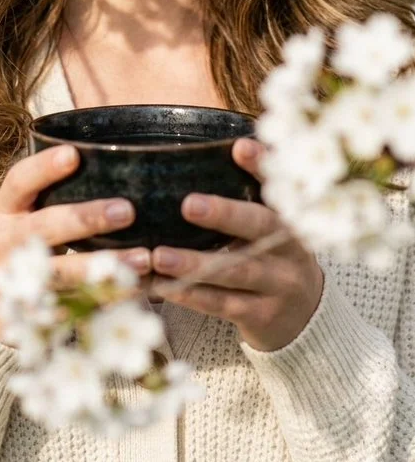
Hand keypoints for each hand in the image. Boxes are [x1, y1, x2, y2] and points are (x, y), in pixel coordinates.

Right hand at [0, 144, 150, 343]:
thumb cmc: (15, 237)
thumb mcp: (18, 210)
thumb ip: (47, 188)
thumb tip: (102, 148)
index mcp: (4, 209)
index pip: (19, 182)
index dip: (44, 168)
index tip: (74, 154)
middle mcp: (7, 243)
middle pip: (45, 228)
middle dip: (85, 218)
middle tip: (127, 211)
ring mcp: (19, 280)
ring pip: (62, 272)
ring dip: (104, 265)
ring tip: (142, 258)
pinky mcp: (34, 312)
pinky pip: (75, 304)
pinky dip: (107, 297)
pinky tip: (136, 288)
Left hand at [149, 138, 323, 351]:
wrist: (303, 316)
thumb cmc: (274, 254)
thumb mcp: (274, 221)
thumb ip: (256, 188)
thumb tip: (233, 145)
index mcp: (290, 216)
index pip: (279, 185)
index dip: (262, 165)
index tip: (239, 147)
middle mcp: (290, 248)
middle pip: (259, 227)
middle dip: (224, 215)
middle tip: (188, 205)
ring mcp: (278, 284)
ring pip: (235, 271)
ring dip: (195, 263)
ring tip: (159, 256)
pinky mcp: (260, 315)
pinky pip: (221, 304)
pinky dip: (190, 295)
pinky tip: (162, 286)